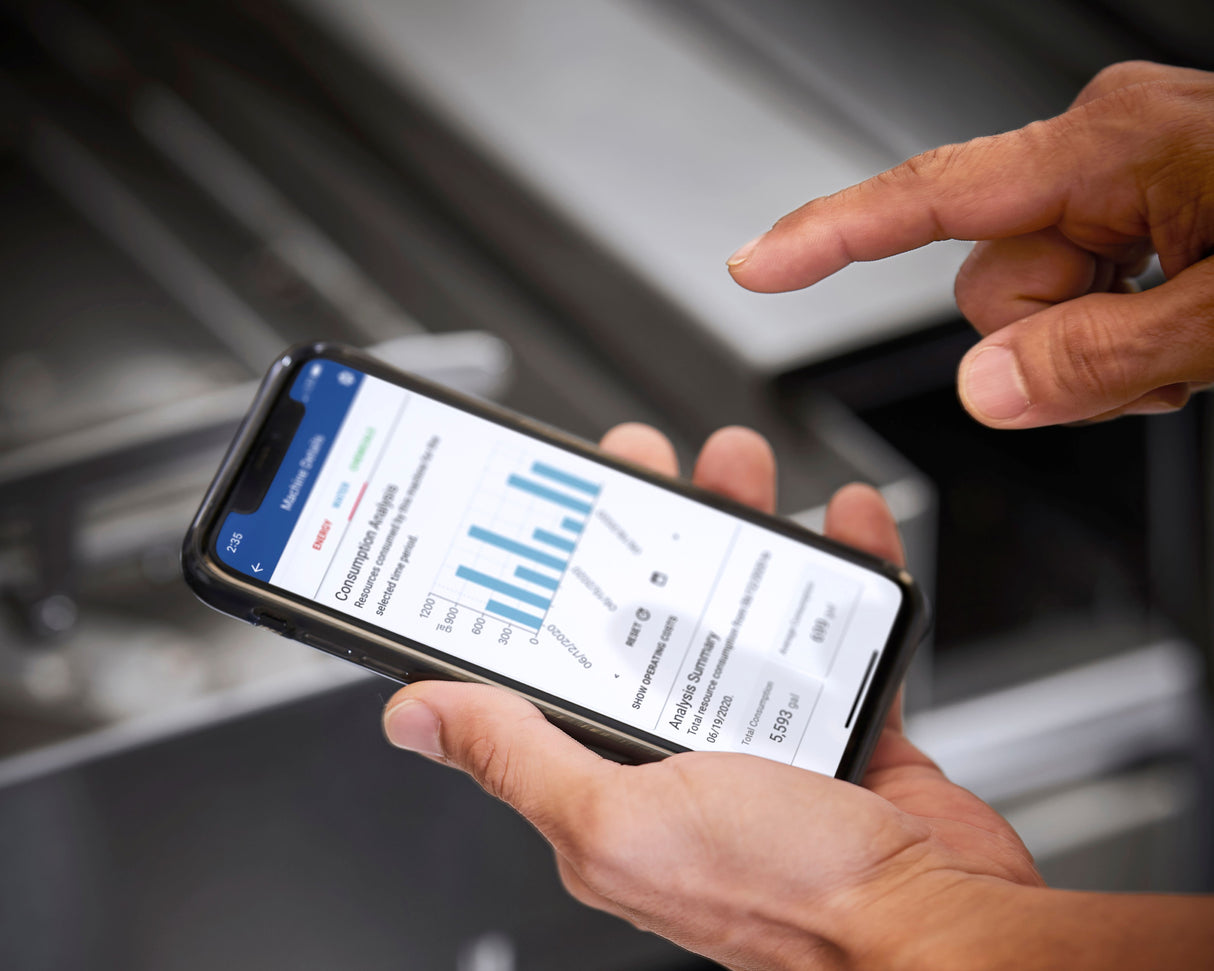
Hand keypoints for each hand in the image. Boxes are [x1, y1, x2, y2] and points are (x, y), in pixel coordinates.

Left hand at [380, 424, 1039, 969]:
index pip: (564, 662)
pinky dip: (844, 572)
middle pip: (655, 614)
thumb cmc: (789, 897)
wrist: (941, 931)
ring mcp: (769, 738)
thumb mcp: (623, 821)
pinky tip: (843, 526)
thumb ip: (519, 759)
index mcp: (618, 779)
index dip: (554, 581)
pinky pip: (834, 632)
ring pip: (744, 609)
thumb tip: (418, 716)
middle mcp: (687, 756)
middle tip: (646, 468)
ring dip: (742, 531)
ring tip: (738, 472)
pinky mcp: (843, 729)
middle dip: (649, 531)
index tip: (555, 514)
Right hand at [727, 61, 1213, 427]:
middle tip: (1148, 365)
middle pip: (986, 283)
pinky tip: (1180, 338)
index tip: (755, 265)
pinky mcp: (1141, 204)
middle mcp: (1101, 148)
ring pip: (1030, 304)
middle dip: (1048, 343)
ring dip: (1091, 352)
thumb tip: (982, 388)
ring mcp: (1121, 175)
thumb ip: (1098, 359)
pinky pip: (1076, 291)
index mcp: (1108, 146)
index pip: (927, 196)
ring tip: (1181, 354)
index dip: (827, 235)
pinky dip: (1115, 337)